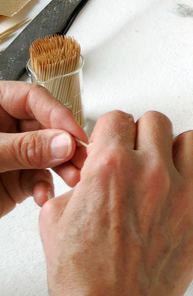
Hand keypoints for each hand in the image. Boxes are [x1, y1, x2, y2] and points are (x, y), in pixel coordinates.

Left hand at [0, 81, 86, 217]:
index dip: (58, 115)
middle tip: (81, 160)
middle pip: (47, 127)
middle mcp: (4, 127)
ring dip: (62, 169)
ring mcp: (11, 154)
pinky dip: (44, 188)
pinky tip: (42, 196)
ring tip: (71, 180)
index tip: (75, 135)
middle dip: (66, 145)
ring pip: (48, 155)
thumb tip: (61, 142)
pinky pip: (38, 179)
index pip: (34, 99)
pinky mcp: (13, 179)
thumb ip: (22, 148)